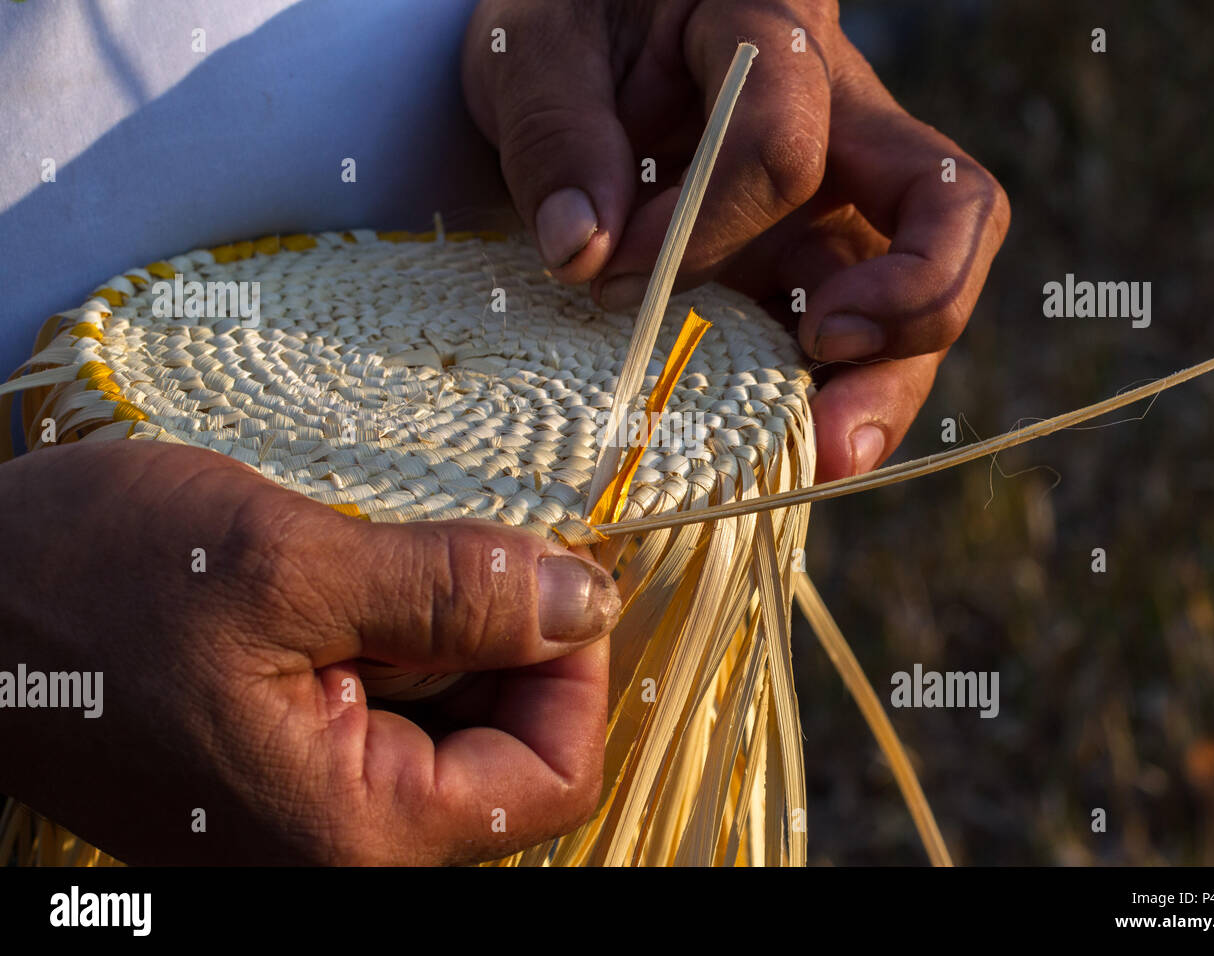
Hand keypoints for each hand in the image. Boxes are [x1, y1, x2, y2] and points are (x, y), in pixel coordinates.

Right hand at [0, 441, 618, 863]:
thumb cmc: (86, 582)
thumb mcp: (285, 565)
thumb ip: (456, 590)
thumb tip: (588, 602)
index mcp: (350, 835)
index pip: (552, 775)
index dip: (571, 668)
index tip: (542, 573)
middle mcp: (338, 856)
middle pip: (507, 754)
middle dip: (496, 642)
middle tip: (424, 557)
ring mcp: (307, 822)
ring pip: (452, 730)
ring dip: (440, 636)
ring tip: (355, 575)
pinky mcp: (284, 780)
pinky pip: (390, 721)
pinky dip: (393, 646)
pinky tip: (335, 596)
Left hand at [461, 0, 1009, 479]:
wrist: (586, 47)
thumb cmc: (573, 28)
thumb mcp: (536, 52)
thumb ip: (555, 134)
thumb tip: (584, 252)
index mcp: (773, 28)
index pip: (783, 147)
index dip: (702, 229)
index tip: (608, 272)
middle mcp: (841, 117)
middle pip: (945, 211)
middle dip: (906, 303)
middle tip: (824, 363)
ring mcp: (838, 202)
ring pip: (924, 295)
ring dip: (883, 383)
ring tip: (822, 457)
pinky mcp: (813, 265)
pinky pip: (861, 342)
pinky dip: (833, 401)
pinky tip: (789, 453)